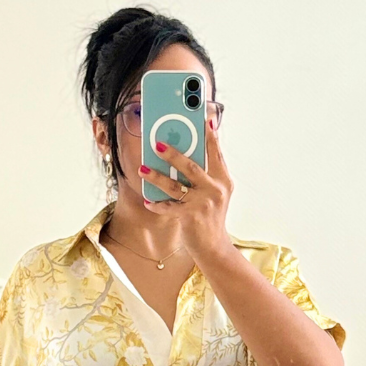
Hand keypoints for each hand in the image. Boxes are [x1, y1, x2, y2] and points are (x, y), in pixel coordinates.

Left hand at [140, 115, 233, 259]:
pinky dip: (157, 204)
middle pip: (192, 165)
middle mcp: (215, 189)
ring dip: (157, 176)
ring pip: (176, 185)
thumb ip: (207, 173)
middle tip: (158, 144)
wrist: (214, 249)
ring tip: (143, 169)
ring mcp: (203, 203)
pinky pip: (169, 207)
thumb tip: (189, 151)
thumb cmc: (210, 217)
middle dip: (174, 153)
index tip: (201, 117)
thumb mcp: (215, 193)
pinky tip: (147, 200)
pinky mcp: (190, 217)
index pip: (215, 151)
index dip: (208, 134)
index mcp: (223, 179)